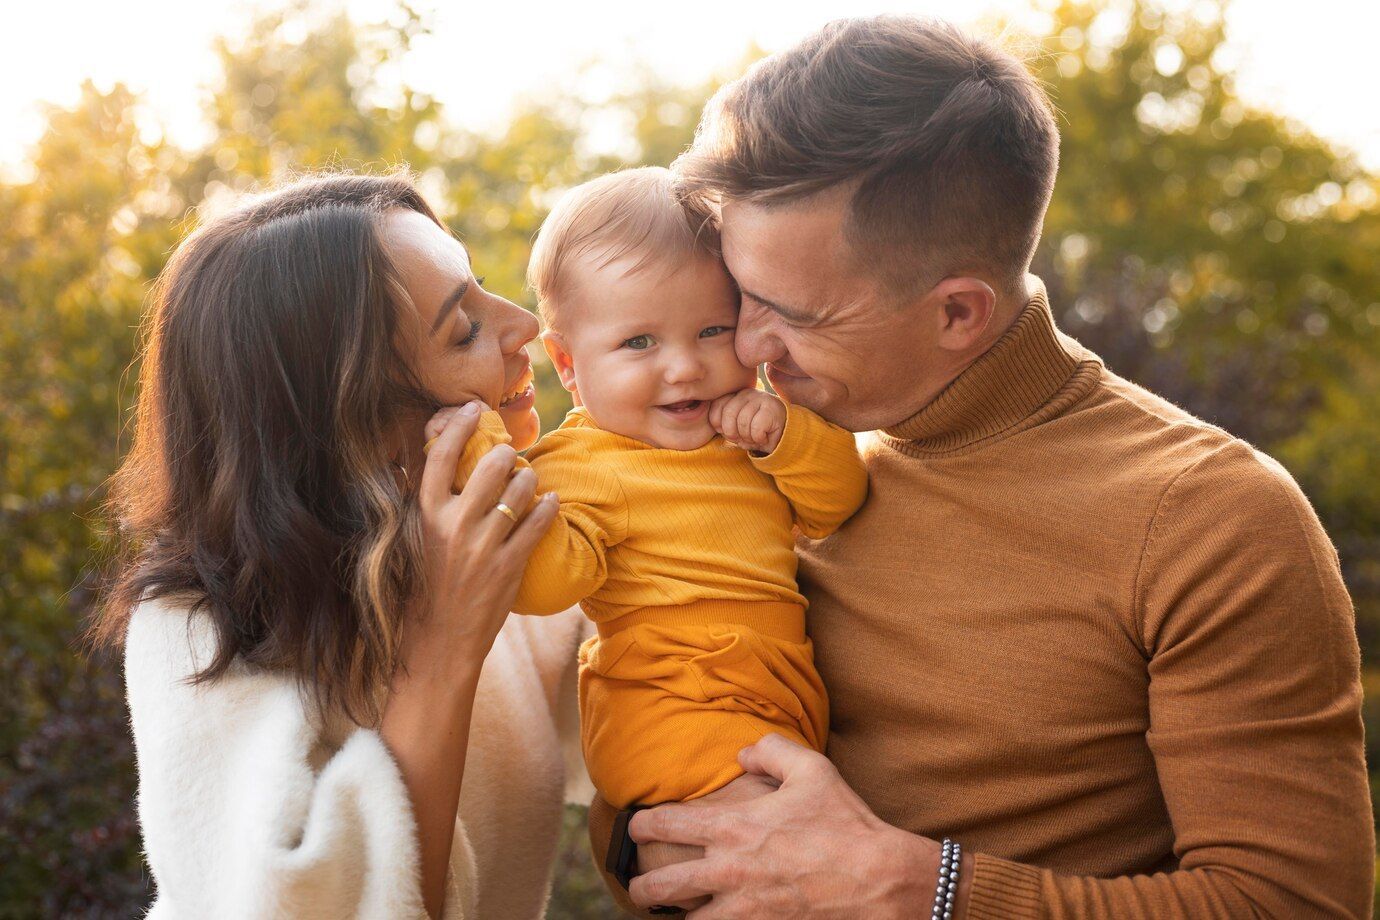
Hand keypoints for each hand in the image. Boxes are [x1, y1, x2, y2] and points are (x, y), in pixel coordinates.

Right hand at [407, 401, 557, 667]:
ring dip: (530, 480)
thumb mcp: (415, 542)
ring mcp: (483, 546)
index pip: (438, 457)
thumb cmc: (424, 590)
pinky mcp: (508, 566)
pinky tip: (550, 503)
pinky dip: (548, 508)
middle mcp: (453, 526)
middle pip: (489, 466)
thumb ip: (428, 507)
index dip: (457, 427)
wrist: (437, 642)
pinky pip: (538, 523)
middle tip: (510, 455)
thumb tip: (434, 467)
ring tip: (529, 482)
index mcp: (425, 516)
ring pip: (519, 491)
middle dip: (506, 454)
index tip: (472, 410)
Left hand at [628, 735, 943, 919]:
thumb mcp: (812, 769)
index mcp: (733, 828)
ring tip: (669, 911)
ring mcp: (743, 909)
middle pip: (661, 886)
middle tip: (638, 884)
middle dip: (641, 886)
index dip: (641, 825)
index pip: (666, 825)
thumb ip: (770, 750)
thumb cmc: (845, 824)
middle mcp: (728, 871)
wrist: (879, 880)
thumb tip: (742, 754)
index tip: (635, 825)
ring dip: (674, 915)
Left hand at [708, 388, 786, 454]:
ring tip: (756, 437)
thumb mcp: (735, 429)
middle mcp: (746, 393)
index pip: (716, 408)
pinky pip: (756, 428)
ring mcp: (760, 397)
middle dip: (733, 434)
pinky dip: (758, 438)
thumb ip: (722, 423)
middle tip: (744, 438)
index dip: (720, 426)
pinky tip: (765, 436)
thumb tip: (715, 425)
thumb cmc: (756, 433)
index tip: (732, 433)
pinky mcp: (772, 407)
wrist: (783, 438)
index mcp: (734, 395)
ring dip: (748, 437)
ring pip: (742, 423)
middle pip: (727, 415)